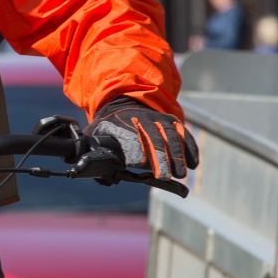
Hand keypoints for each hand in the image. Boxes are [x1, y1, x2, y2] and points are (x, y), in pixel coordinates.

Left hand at [77, 97, 197, 181]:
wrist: (123, 101)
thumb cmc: (107, 126)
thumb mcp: (94, 132)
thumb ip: (91, 149)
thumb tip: (83, 166)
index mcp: (122, 122)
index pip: (132, 137)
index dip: (138, 151)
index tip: (142, 164)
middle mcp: (143, 118)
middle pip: (155, 138)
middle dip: (161, 157)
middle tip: (167, 176)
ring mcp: (159, 118)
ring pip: (172, 135)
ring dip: (179, 155)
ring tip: (183, 173)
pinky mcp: (171, 121)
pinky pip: (183, 133)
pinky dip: (190, 147)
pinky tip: (194, 163)